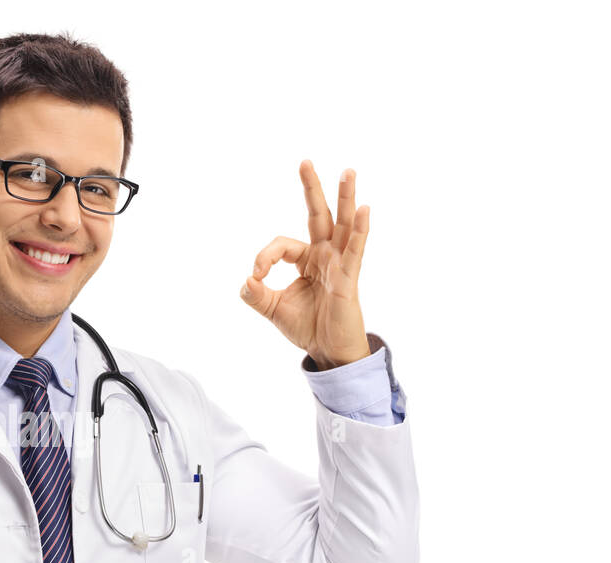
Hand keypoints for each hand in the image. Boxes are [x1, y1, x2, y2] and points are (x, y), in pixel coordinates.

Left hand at [239, 160, 370, 368]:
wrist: (329, 352)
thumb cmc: (308, 328)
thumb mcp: (274, 310)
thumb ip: (257, 295)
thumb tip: (246, 281)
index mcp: (307, 260)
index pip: (282, 245)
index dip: (265, 257)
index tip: (256, 276)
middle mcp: (326, 256)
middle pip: (319, 216)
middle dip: (312, 189)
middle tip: (304, 162)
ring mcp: (340, 264)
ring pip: (343, 225)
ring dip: (345, 198)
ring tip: (348, 172)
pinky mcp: (349, 278)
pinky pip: (355, 250)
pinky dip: (361, 230)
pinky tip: (364, 208)